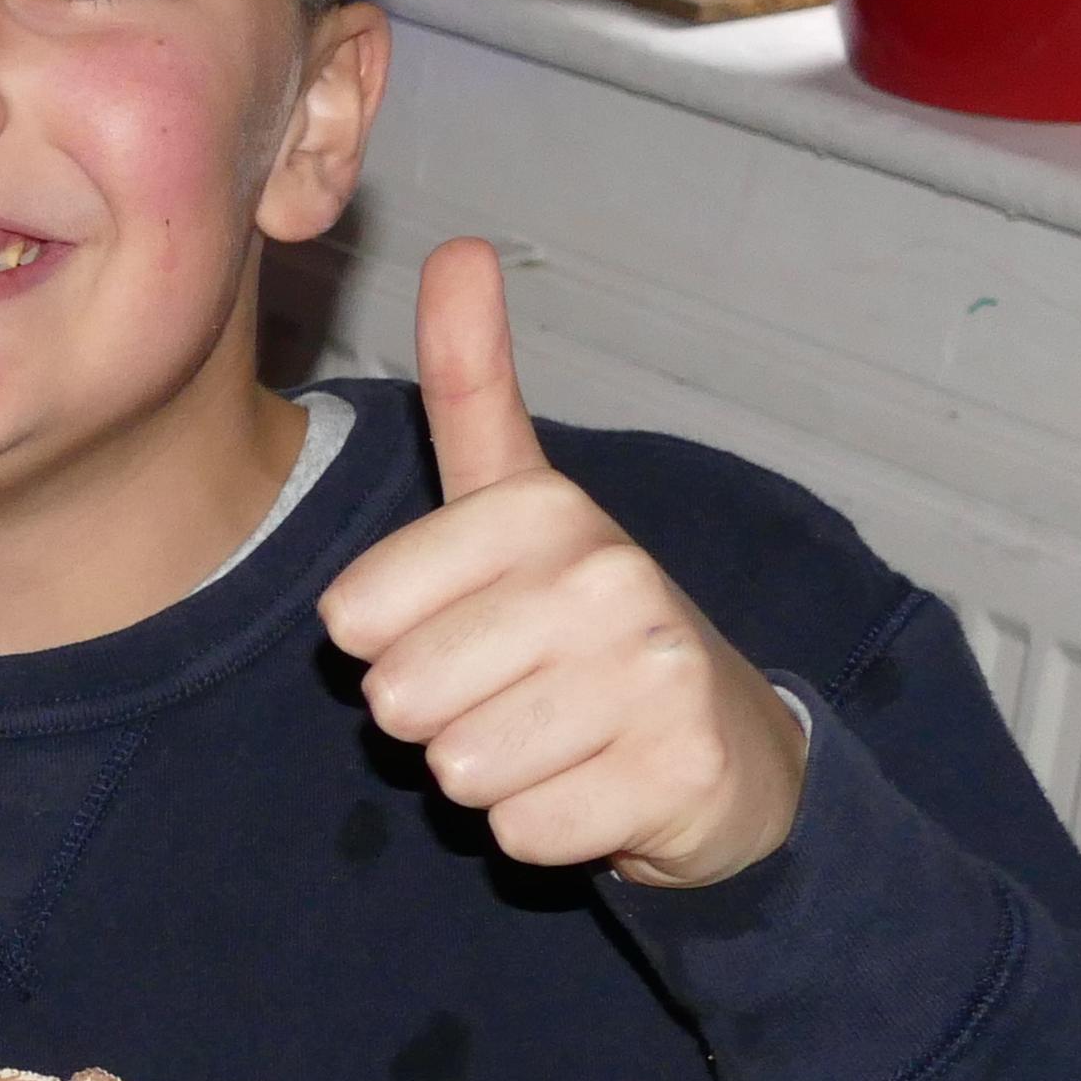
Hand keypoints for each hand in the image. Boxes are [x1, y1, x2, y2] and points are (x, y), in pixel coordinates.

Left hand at [317, 241, 804, 887]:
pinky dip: (545, 831)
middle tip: (517, 692)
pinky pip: (521, 835)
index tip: (472, 624)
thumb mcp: (521, 498)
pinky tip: (598, 787)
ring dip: (492, 775)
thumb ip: (473, 384)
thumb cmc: (588, 623)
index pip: (352, 620)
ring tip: (559, 735)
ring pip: (456, 772)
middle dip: (439, 718)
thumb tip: (458, 245)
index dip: (391, 644)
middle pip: (396, 702)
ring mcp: (651, 678)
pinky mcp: (676, 777)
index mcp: (544, 510)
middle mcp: (607, 578)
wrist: (728, 748)